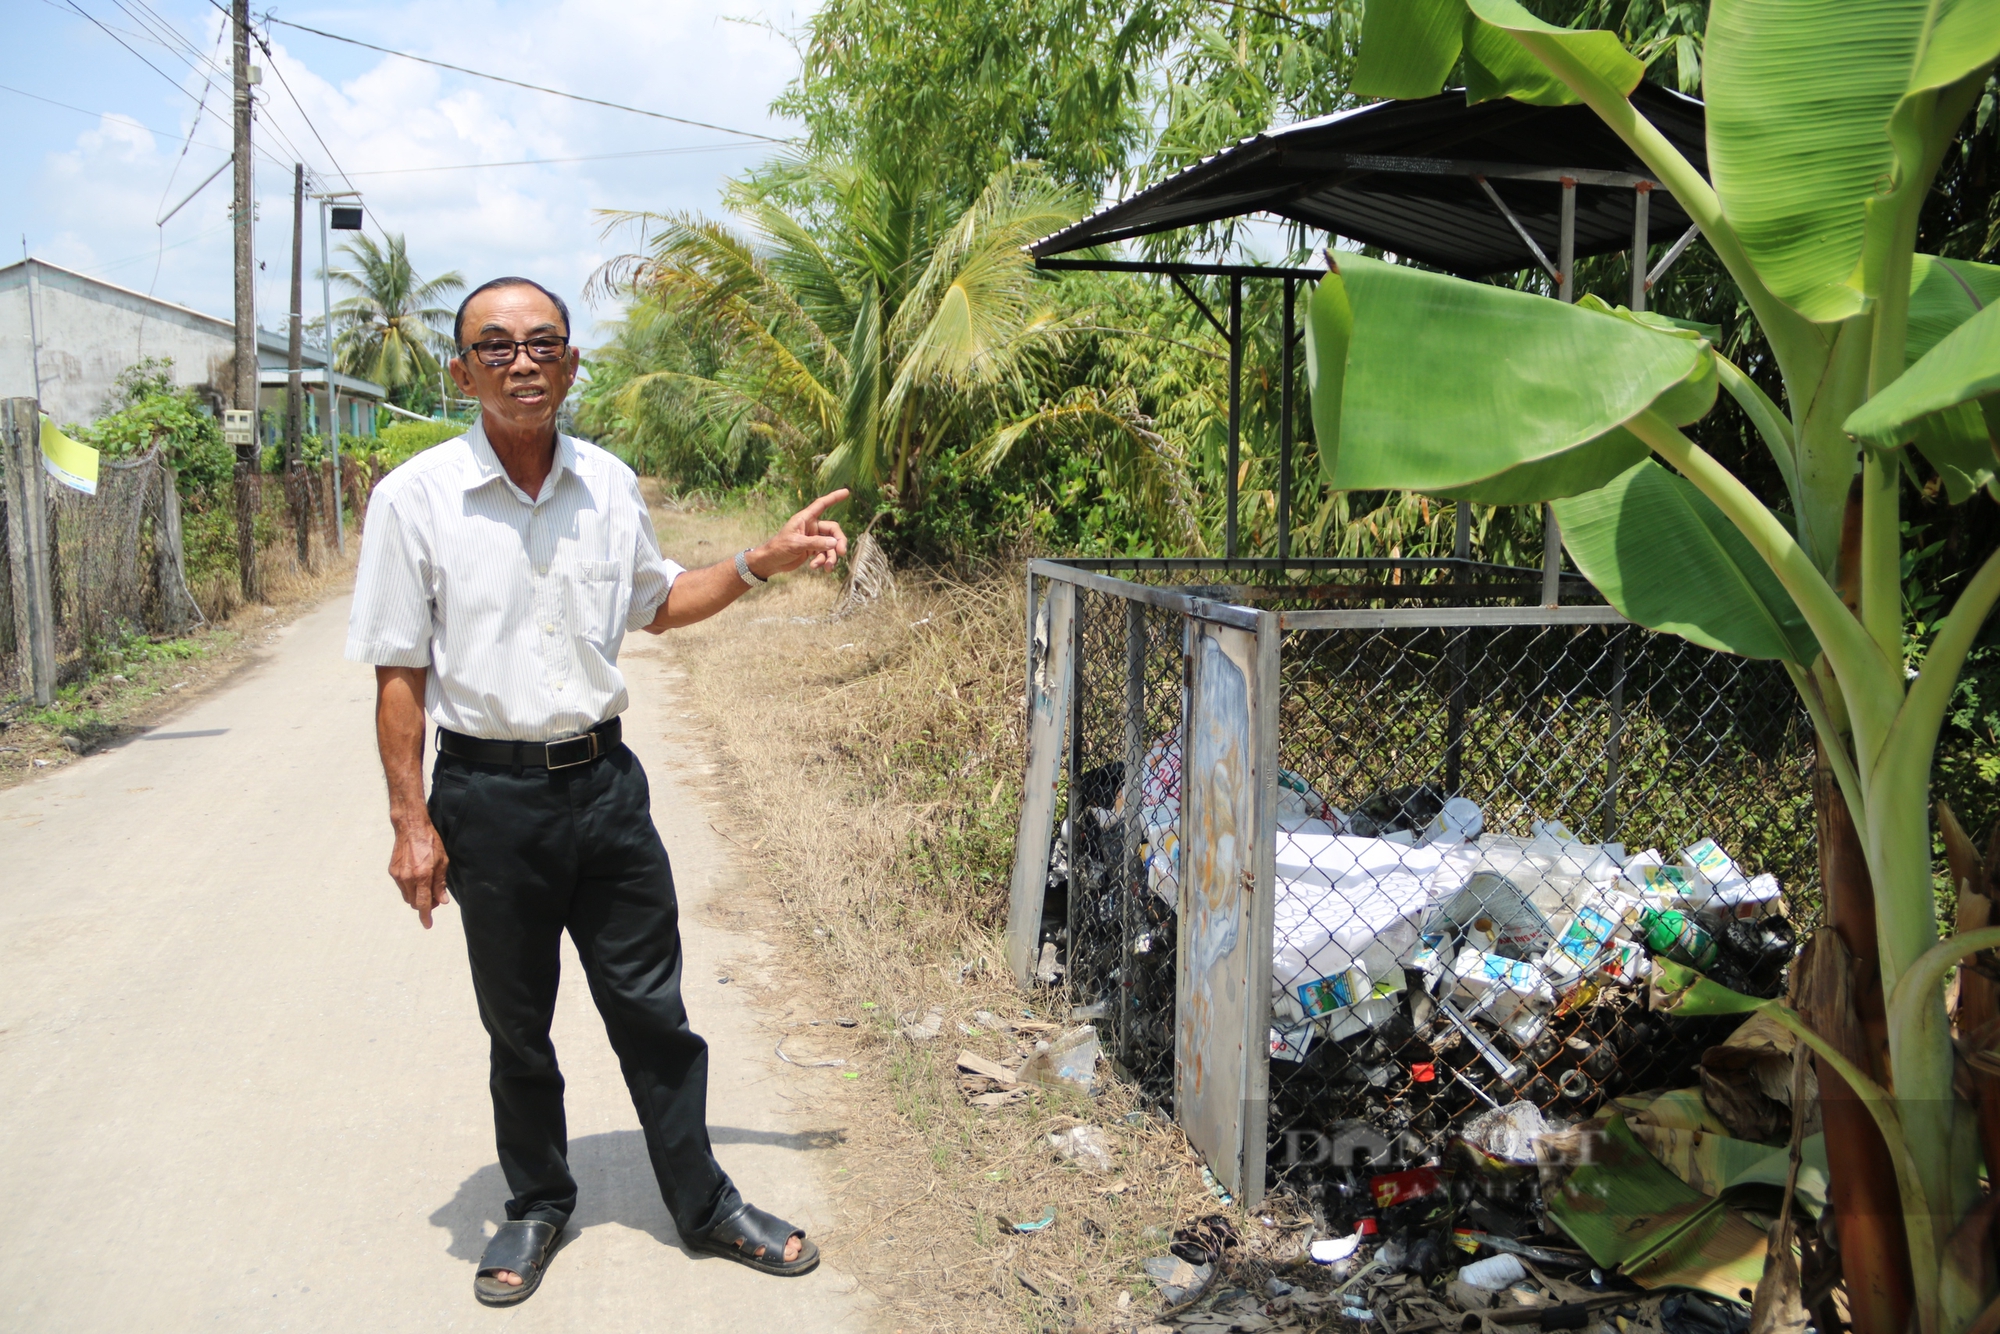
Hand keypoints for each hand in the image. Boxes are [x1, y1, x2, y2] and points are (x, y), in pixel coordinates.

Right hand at [389, 814, 450, 928]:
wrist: (410, 827)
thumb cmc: (430, 842)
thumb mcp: (443, 861)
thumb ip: (440, 883)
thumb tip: (441, 901)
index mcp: (422, 876)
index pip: (423, 903)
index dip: (426, 916)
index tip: (428, 925)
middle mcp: (408, 878)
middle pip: (415, 902)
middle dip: (425, 905)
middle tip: (435, 898)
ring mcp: (398, 875)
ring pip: (407, 896)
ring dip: (417, 897)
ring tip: (427, 887)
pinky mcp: (392, 871)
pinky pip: (402, 887)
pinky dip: (410, 888)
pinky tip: (417, 878)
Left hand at [749, 489, 850, 576]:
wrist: (771, 562)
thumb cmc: (779, 548)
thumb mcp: (797, 544)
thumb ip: (816, 543)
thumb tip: (834, 543)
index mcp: (805, 519)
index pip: (822, 504)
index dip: (834, 498)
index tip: (846, 492)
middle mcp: (811, 527)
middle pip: (833, 530)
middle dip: (838, 542)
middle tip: (841, 552)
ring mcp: (813, 539)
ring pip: (830, 545)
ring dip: (830, 557)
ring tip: (827, 567)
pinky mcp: (812, 550)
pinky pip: (824, 554)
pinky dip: (822, 561)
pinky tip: (815, 567)